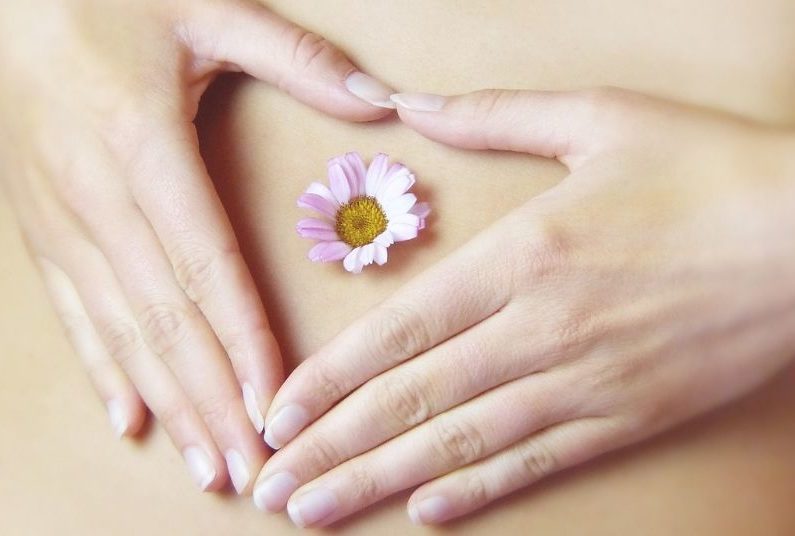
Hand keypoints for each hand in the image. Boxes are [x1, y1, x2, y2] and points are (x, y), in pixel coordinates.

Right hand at [0, 0, 393, 492]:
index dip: (243, 342)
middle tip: (249, 467)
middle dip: (211, 400)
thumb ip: (296, 58)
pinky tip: (131, 420)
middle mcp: (96, 195)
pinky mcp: (40, 228)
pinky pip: (73, 313)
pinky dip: (104, 371)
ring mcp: (60, 219)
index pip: (205, 267)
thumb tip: (379, 103)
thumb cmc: (111, 1)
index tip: (275, 404)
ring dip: (168, 403)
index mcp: (142, 146)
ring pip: (120, 330)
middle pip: (164, 319)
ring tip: (206, 463)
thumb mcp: (208, 9)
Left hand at [251, 88, 794, 523]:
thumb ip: (496, 115)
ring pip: (461, 444)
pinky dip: (476, 490)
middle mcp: (541, 327)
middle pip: (412, 399)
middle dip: (333, 448)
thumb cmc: (708, 168)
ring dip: (382, 482)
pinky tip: (425, 513)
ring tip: (317, 512)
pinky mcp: (628, 416)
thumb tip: (415, 105)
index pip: (400, 331)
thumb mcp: (599, 117)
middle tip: (271, 487)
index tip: (279, 413)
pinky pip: (536, 463)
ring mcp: (585, 381)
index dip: (330, 379)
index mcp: (524, 253)